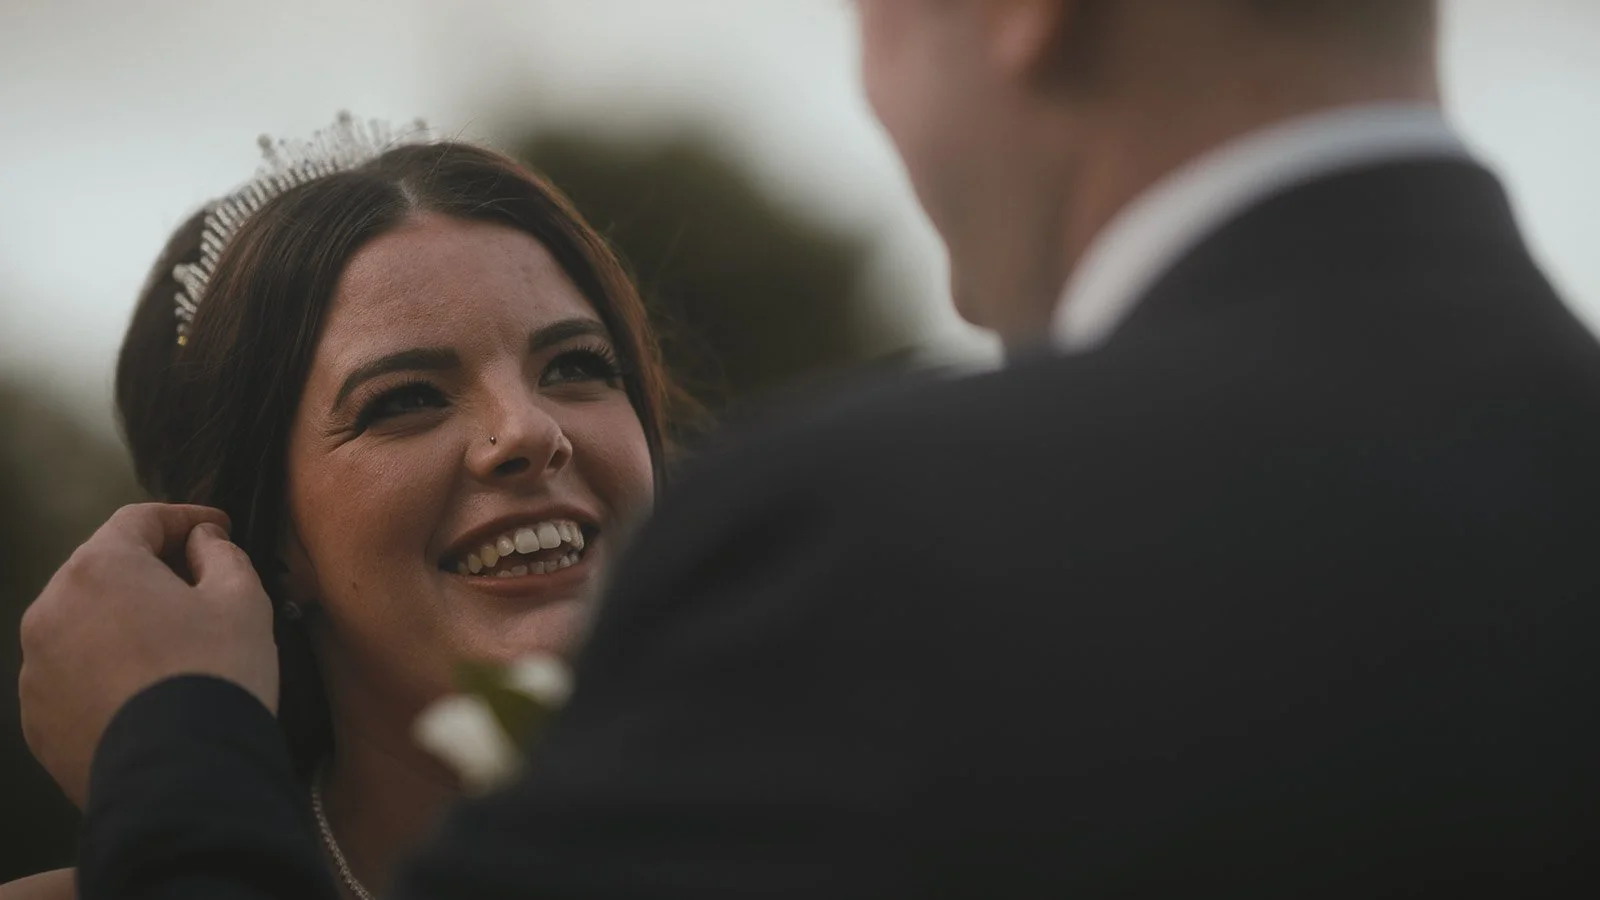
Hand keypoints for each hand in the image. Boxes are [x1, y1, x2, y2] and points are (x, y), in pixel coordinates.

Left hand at [18, 503, 279, 805]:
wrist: (181, 776)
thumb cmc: (216, 675)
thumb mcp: (242, 599)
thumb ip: (222, 555)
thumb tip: (205, 543)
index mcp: (99, 568)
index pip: (140, 520)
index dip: (185, 518)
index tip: (217, 528)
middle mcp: (51, 609)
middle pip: (104, 570)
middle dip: (151, 570)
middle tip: (200, 584)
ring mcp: (36, 667)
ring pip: (84, 624)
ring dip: (124, 622)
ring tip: (173, 645)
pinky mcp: (37, 717)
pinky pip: (73, 675)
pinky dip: (105, 671)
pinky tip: (147, 690)